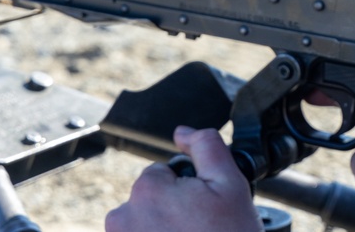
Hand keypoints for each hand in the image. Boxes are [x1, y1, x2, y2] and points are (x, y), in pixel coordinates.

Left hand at [105, 126, 262, 231]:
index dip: (187, 190)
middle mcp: (123, 218)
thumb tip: (182, 132)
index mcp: (147, 191)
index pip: (162, 174)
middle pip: (149, 201)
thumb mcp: (231, 184)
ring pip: (143, 226)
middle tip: (199, 231)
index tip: (202, 212)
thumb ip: (207, 145)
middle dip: (171, 212)